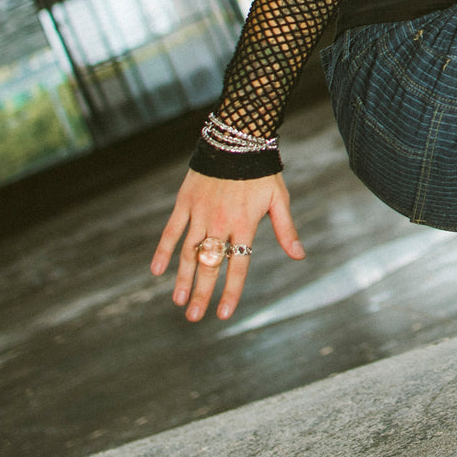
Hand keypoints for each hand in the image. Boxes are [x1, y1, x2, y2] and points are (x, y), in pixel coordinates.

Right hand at [151, 169, 304, 321]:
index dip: (230, 291)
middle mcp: (221, 222)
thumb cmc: (262, 172)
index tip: (223, 314)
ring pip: (189, 252)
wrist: (238, 139)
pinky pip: (172, 230)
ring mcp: (201, 212)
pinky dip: (163, 250)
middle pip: (210, 264)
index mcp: (245, 224)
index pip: (238, 265)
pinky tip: (156, 270)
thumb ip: (286, 230)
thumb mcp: (279, 200)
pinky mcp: (185, 202)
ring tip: (179, 301)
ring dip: (182, 278)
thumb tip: (300, 257)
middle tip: (194, 317)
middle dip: (202, 292)